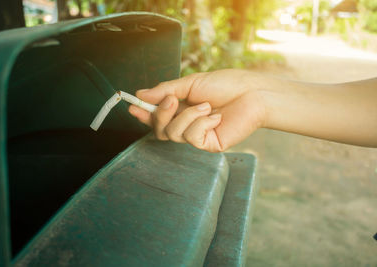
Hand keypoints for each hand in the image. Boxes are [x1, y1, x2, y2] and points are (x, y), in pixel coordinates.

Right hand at [128, 69, 266, 151]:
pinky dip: (201, 123)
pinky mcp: (208, 145)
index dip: (143, 113)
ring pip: (173, 134)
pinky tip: (216, 117)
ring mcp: (197, 136)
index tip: (131, 107)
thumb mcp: (191, 83)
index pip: (157, 116)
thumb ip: (165, 90)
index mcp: (182, 108)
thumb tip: (140, 94)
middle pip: (159, 129)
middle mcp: (187, 123)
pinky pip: (191, 138)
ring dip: (187, 117)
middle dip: (161, 115)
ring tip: (206, 105)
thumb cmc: (226, 85)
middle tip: (171, 100)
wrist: (253, 94)